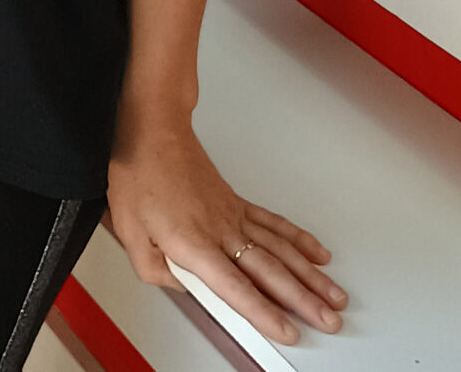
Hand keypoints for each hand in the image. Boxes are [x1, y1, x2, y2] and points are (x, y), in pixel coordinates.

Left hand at [107, 112, 346, 346]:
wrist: (153, 130)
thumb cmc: (140, 173)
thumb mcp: (127, 229)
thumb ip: (152, 268)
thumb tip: (179, 285)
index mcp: (192, 241)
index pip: (233, 285)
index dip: (262, 310)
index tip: (286, 330)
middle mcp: (220, 229)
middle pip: (268, 269)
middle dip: (302, 299)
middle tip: (328, 320)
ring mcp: (233, 214)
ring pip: (279, 248)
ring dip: (309, 275)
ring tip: (333, 296)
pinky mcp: (238, 202)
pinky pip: (273, 223)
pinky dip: (298, 240)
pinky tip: (317, 254)